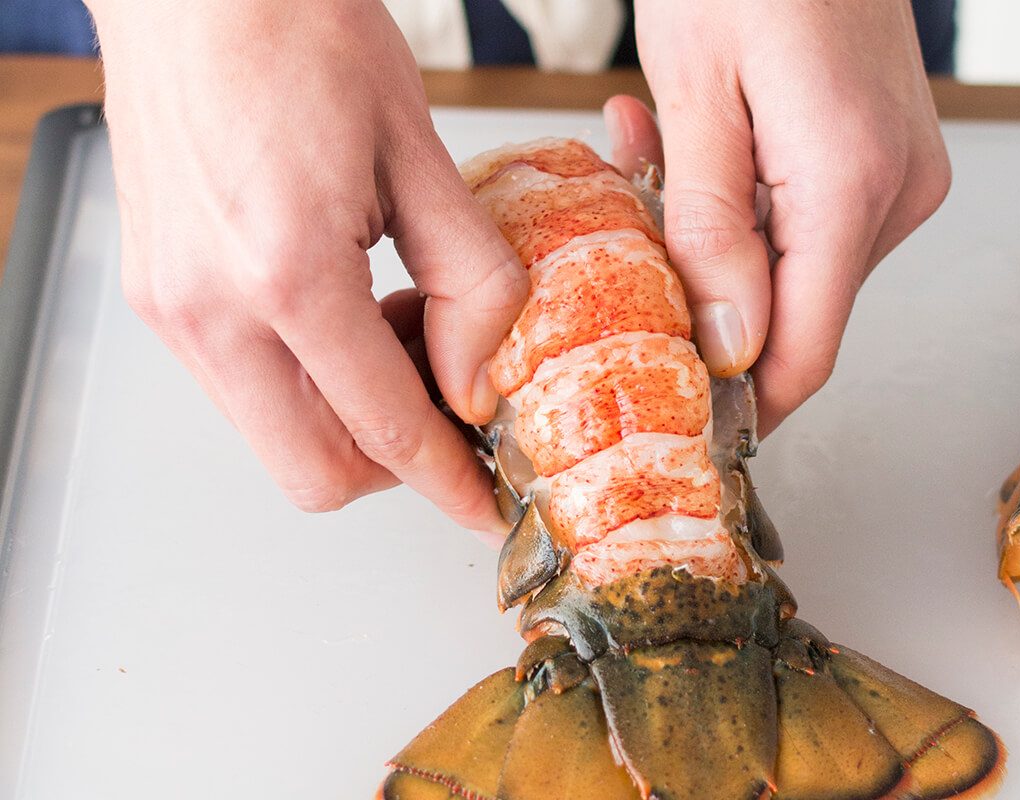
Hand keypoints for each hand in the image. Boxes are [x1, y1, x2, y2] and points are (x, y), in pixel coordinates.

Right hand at [88, 0, 527, 533]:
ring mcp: (172, 307)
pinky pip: (243, 384)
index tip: (482, 504)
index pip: (385, 431)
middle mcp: (209, 309)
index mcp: (286, 274)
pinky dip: (307, 377)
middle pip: (316, 471)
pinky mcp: (159, 293)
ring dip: (350, 415)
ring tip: (400, 325)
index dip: (447, 482)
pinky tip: (349, 307)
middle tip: (448, 394)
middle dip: (394, 461)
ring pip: (275, 434)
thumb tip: (476, 379)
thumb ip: (469, 282)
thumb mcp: (419, 152)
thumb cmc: (296, 28)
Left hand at [629, 0, 950, 433]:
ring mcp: (898, 178)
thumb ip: (710, 227)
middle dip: (703, 300)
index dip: (740, 404)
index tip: (678, 420)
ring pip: (793, 268)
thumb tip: (730, 347)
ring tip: (652, 163)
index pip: (803, 352)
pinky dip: (741, 208)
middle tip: (628, 241)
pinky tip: (691, 152)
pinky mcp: (884, 162)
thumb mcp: (697, 90)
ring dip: (712, 244)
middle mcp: (894, 194)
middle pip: (794, 313)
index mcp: (849, 185)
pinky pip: (806, 221)